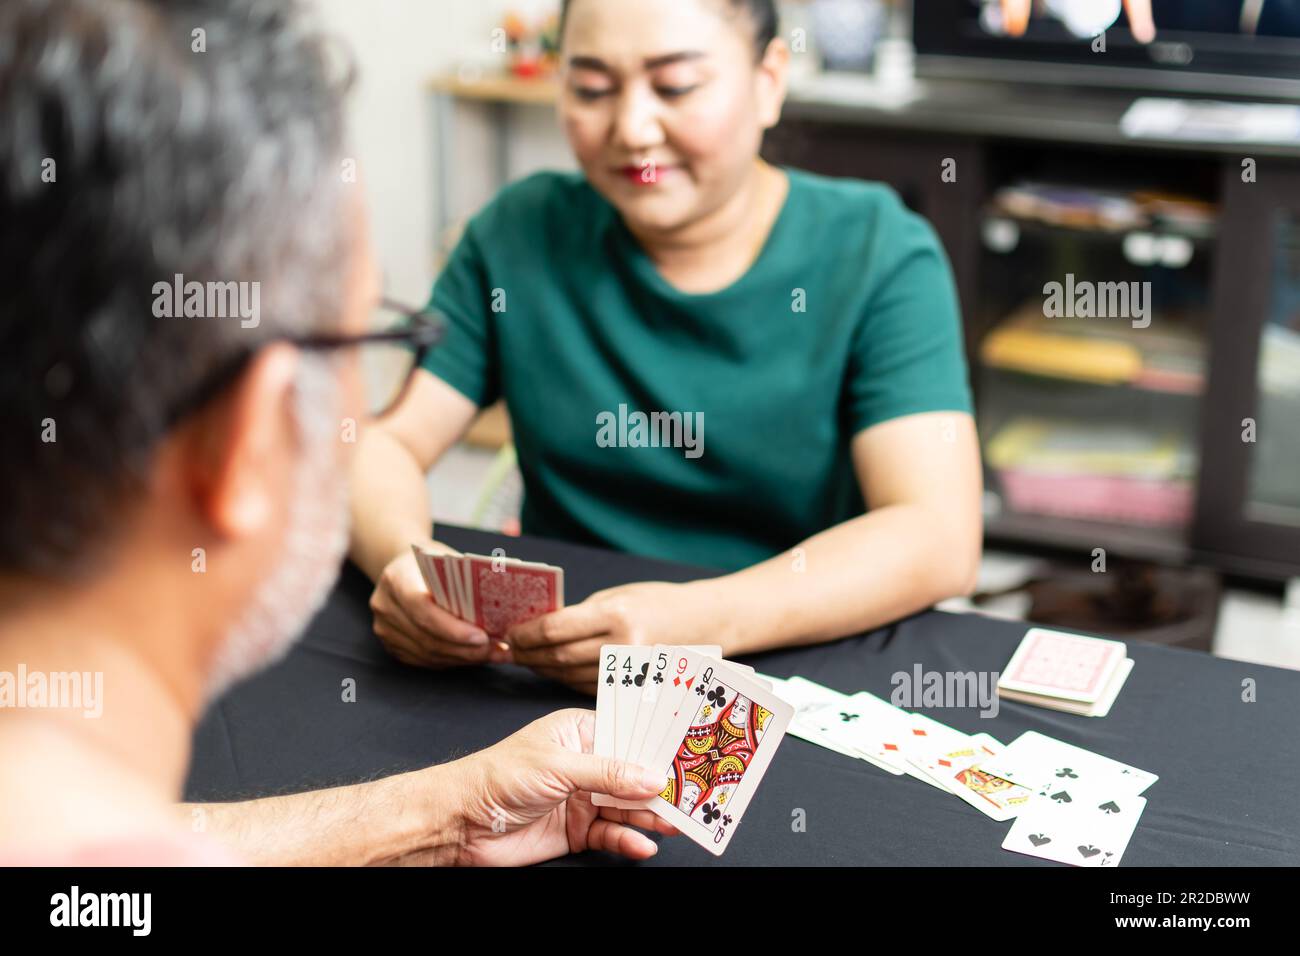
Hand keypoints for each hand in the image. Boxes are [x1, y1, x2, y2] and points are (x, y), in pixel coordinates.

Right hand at [369, 548, 508, 668]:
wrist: (402, 568)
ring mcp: (385, 629)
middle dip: (465, 649)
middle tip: (496, 649)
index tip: (482, 637)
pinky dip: (452, 660)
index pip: (423, 610)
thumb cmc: (431, 562)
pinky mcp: (392, 645)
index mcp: (396, 580)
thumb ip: (465, 582)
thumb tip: (500, 605)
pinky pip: (425, 661)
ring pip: (428, 654)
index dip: (453, 629)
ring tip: (492, 654)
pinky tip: (474, 656)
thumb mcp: (447, 560)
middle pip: (427, 638)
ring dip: (463, 658)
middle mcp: (385, 607)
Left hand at [455, 709, 675, 865]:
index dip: (658, 746)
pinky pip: (611, 835)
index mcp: (580, 732)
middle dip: (661, 785)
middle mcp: (586, 764)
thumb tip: (652, 777)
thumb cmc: (498, 776)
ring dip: (650, 816)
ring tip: (676, 825)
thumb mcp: (558, 765)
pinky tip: (642, 845)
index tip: (690, 752)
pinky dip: (628, 841)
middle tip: (693, 795)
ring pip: (627, 808)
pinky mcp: (578, 830)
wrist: (460, 822)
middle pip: (634, 775)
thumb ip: (607, 773)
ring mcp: (583, 798)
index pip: (629, 736)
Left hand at [507, 582, 700, 693]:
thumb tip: (540, 626)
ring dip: (543, 669)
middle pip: (559, 657)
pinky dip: (564, 678)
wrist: (704, 621)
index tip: (510, 633)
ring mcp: (629, 673)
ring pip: (569, 675)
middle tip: (510, 650)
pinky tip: (553, 670)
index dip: (526, 633)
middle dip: (529, 654)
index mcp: (615, 616)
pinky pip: (587, 686)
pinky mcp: (633, 689)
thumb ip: (581, 614)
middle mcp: (622, 647)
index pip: (555, 629)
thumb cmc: (658, 601)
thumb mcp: (617, 596)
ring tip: (527, 660)